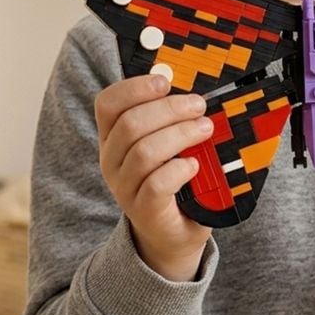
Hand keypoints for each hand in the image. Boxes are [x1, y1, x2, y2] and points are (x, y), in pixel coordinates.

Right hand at [95, 73, 213, 280]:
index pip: (108, 104)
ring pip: (145, 152)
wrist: (171, 233)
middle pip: (131, 124)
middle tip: (199, 106)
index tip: (165, 81)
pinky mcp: (144, 210)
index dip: (134, 87)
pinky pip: (156, 184)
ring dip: (180, 134)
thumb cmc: (172, 179)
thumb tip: (194, 90)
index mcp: (112, 138)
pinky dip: (179, 169)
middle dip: (169, 109)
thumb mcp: (165, 144)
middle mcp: (111, 161)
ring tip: (205, 130)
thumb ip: (170, 119)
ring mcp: (124, 188)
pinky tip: (195, 164)